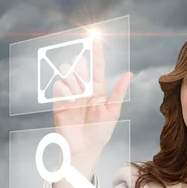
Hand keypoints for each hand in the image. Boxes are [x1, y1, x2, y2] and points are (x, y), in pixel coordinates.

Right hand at [52, 36, 132, 187]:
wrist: (84, 149)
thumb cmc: (100, 132)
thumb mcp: (113, 112)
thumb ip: (118, 93)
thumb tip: (129, 74)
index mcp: (96, 90)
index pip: (95, 67)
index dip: (96, 53)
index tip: (95, 38)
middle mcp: (82, 90)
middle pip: (78, 67)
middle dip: (79, 68)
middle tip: (83, 80)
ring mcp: (69, 96)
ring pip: (66, 75)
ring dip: (72, 79)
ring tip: (78, 94)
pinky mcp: (58, 104)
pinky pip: (57, 88)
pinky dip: (63, 89)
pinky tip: (70, 98)